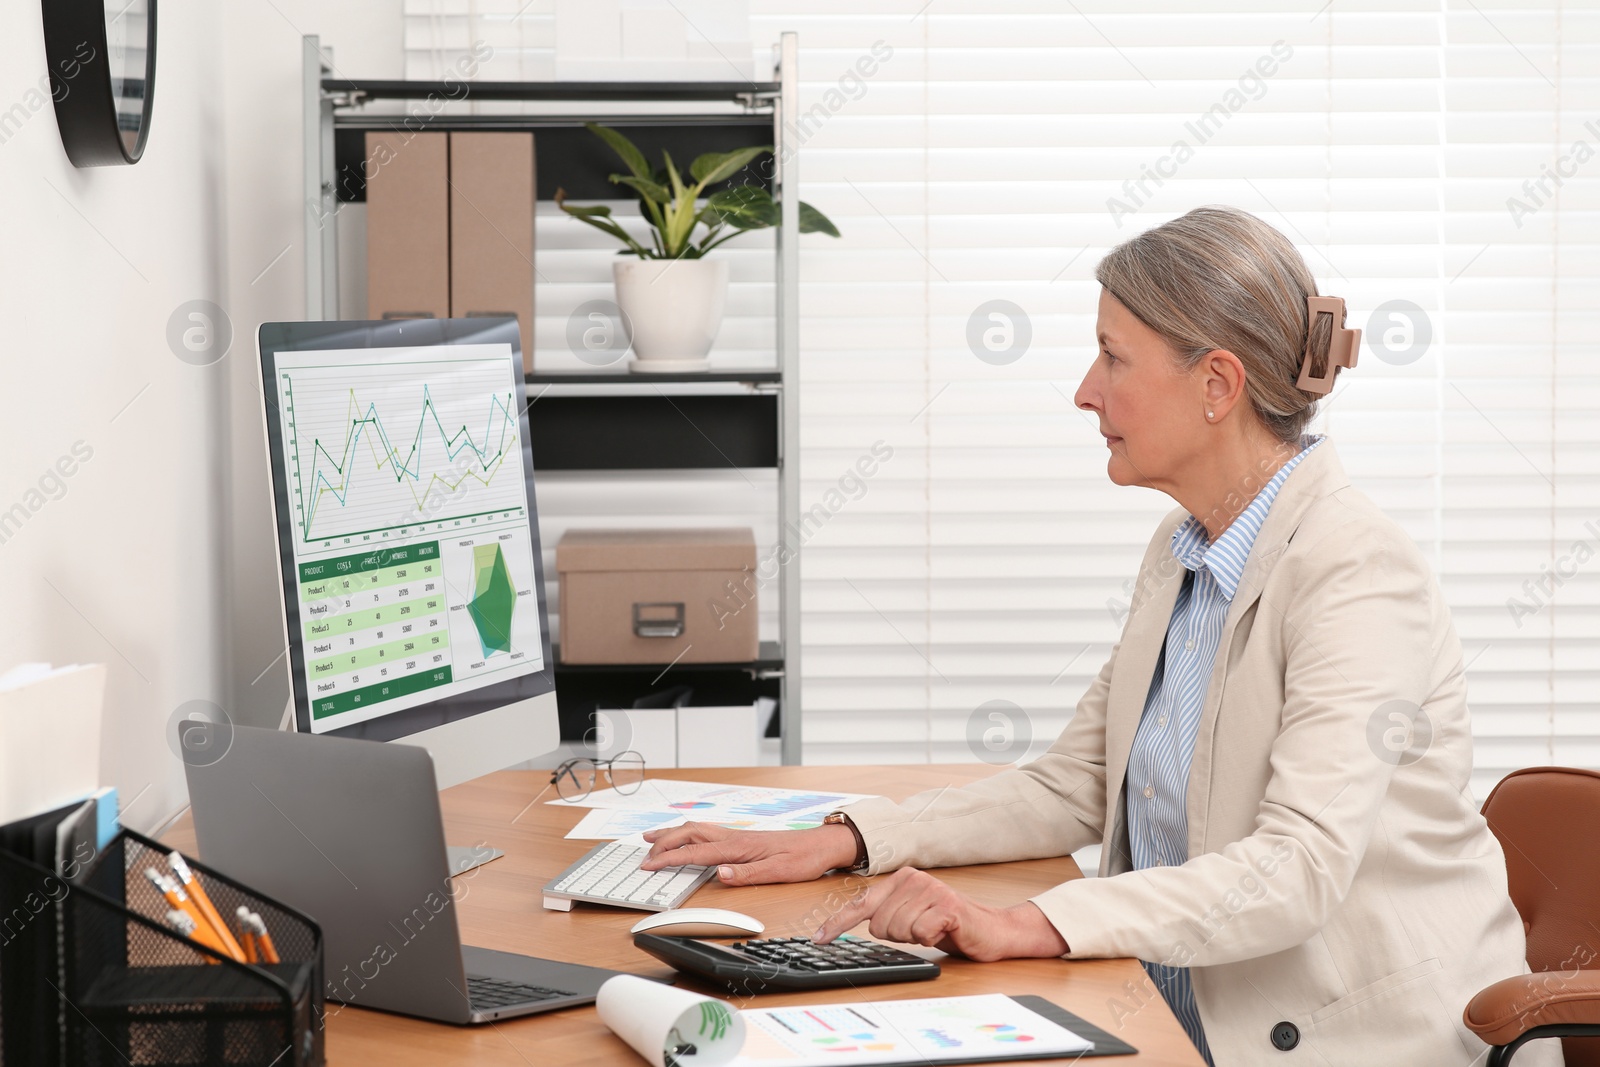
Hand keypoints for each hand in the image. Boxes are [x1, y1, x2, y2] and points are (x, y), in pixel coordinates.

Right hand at [639, 821, 857, 884]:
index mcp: (739, 847)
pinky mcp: (742, 839)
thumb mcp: (778, 872)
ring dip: (672, 834)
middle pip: (690, 834)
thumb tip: (720, 874)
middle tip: (643, 854)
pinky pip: (707, 833)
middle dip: (663, 842)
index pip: (696, 851)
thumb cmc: (803, 858)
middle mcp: (734, 838)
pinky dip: (688, 834)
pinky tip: (685, 838)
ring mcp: (737, 836)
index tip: (649, 865)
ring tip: (652, 837)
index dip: (669, 858)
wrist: (822, 845)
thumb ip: (747, 874)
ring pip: (697, 830)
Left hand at [813, 868, 1068, 961]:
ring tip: (932, 929)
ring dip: (915, 938)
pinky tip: (943, 931)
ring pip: (898, 930)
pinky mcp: (947, 906)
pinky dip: (930, 940)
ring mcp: (931, 890)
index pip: (861, 903)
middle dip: (897, 936)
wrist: (990, 930)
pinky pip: (920, 934)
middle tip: (920, 930)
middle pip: (879, 924)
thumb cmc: (947, 924)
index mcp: (900, 879)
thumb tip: (851, 923)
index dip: (838, 924)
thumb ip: (885, 913)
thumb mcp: (910, 915)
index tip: (820, 939)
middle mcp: (913, 879)